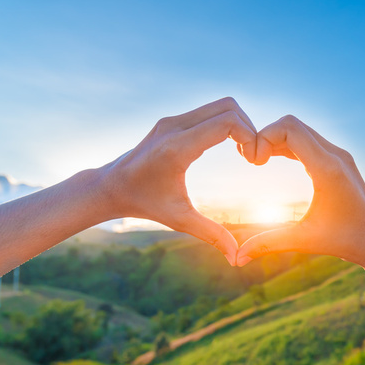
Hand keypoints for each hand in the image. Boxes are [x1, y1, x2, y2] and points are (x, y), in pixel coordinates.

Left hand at [100, 97, 256, 264]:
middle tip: (252, 155)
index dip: (250, 136)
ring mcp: (173, 120)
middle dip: (249, 128)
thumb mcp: (180, 220)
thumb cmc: (145, 204)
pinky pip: (210, 111)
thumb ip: (211, 235)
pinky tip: (230, 146)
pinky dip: (227, 124)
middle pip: (228, 107)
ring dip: (239, 124)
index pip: (226, 122)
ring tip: (243, 152)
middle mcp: (175, 127)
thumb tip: (236, 259)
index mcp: (178, 148)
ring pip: (221, 105)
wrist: (112, 186)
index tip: (253, 160)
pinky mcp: (172, 120)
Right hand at [236, 115, 364, 267]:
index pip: (290, 129)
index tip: (252, 163)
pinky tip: (271, 160)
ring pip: (300, 130)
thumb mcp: (304, 241)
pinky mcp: (338, 160)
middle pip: (292, 124)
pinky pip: (307, 140)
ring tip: (257, 161)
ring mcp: (339, 155)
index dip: (263, 137)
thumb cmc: (346, 242)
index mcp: (328, 169)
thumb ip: (269, 244)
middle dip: (265, 136)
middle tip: (251, 161)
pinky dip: (287, 145)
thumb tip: (237, 259)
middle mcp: (335, 155)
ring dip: (275, 140)